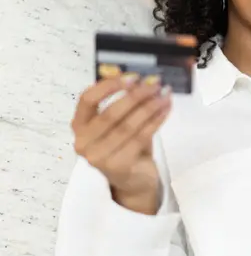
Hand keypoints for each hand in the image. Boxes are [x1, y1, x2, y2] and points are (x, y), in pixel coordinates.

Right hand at [71, 75, 171, 214]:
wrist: (133, 181)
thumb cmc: (125, 145)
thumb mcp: (121, 120)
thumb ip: (123, 98)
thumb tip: (134, 74)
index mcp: (79, 125)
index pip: (87, 99)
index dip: (109, 86)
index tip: (132, 77)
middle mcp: (83, 142)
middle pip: (111, 113)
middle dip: (136, 96)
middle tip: (156, 84)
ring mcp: (98, 158)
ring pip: (128, 126)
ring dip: (150, 107)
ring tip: (165, 95)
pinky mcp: (118, 167)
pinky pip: (141, 138)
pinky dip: (156, 121)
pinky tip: (166, 110)